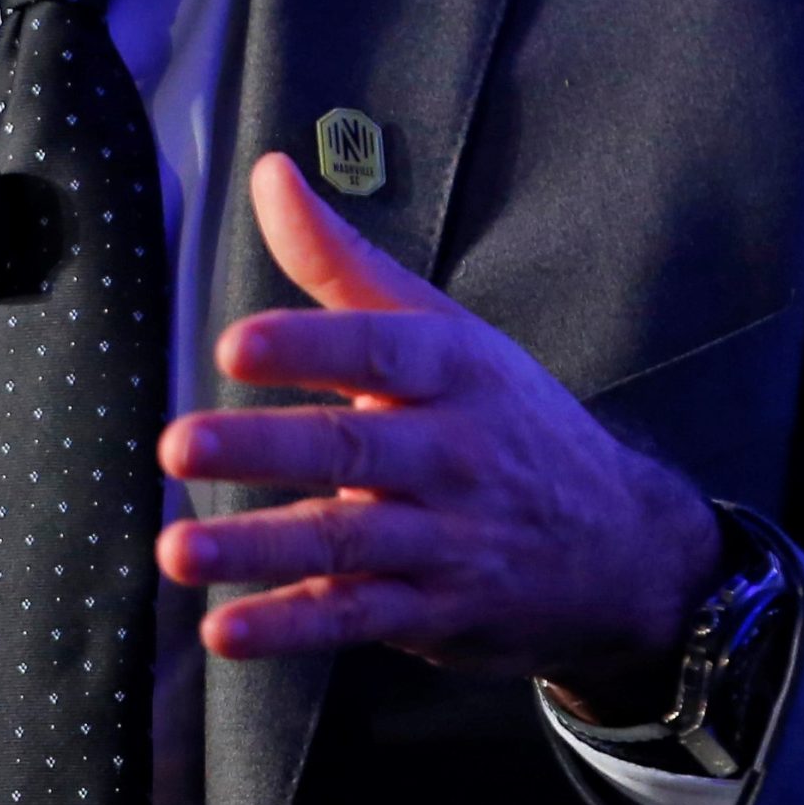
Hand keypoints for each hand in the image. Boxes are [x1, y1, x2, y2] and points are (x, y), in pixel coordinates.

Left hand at [158, 157, 720, 711]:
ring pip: (343, 540)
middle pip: (349, 449)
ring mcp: (444, 539)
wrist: (625, 551)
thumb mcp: (442, 331)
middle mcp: (451, 454)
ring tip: (178, 550)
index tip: (237, 343)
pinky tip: (226, 631)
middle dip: (261, 448)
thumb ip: (342, 262)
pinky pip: (354, 618)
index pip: (377, 350)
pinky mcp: (434, 612)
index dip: (307, 346)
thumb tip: (269, 173)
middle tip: (178, 445)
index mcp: (449, 371)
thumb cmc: (507, 421)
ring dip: (255, 548)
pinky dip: (290, 627)